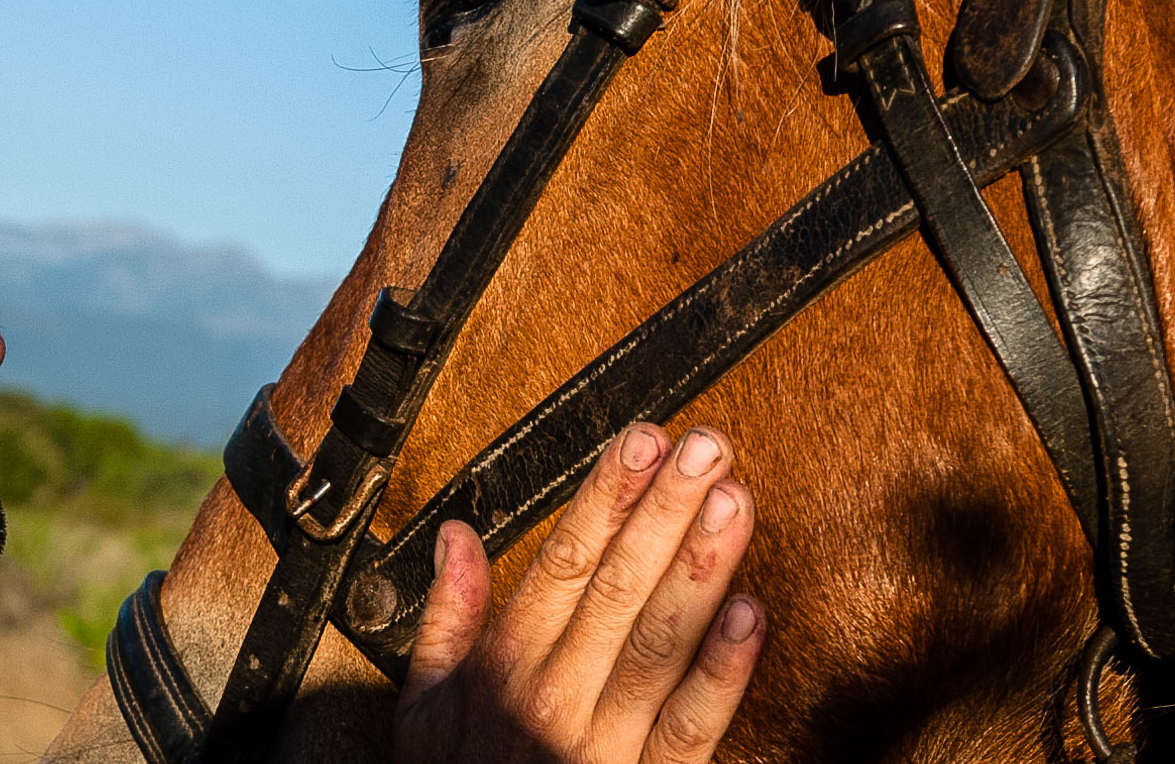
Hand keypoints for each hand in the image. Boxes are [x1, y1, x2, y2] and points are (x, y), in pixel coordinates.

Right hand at [394, 424, 764, 763]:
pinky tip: (752, 615)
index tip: (643, 440)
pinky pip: (690, 732)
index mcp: (502, 675)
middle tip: (708, 444)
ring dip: (700, 569)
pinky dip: (723, 674)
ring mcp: (603, 750)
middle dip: (663, 512)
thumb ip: (445, 622)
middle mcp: (553, 704)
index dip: (605, 499)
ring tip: (735, 500)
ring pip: (658, 646)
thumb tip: (455, 536)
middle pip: (616, 591)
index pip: (560, 567)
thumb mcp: (422, 716)